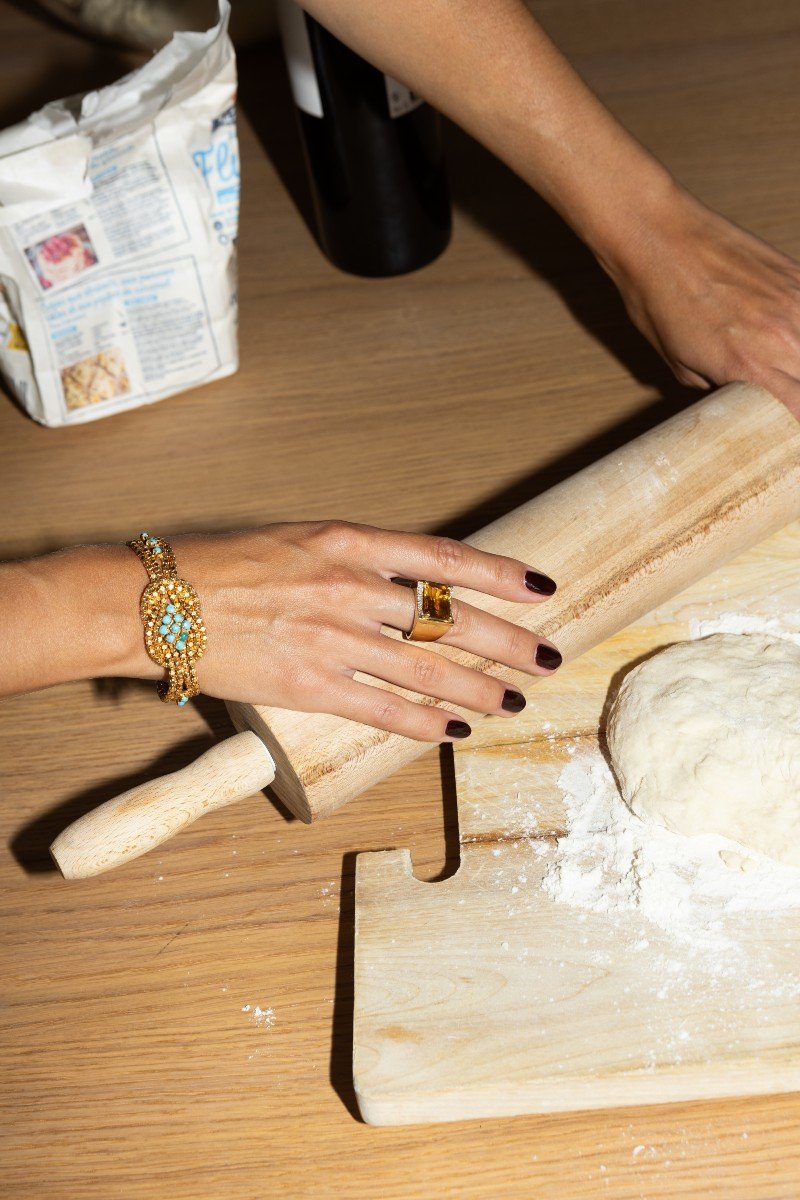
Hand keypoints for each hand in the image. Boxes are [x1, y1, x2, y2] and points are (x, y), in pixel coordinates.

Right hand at [166, 521, 560, 741]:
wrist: (157, 602)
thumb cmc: (223, 565)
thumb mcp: (298, 539)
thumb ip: (356, 559)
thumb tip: (411, 583)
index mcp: (347, 542)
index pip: (445, 557)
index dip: (500, 574)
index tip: (540, 587)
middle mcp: (348, 587)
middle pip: (451, 618)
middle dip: (509, 641)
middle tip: (547, 657)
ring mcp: (331, 639)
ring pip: (427, 668)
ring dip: (479, 689)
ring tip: (512, 702)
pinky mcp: (309, 686)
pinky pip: (383, 710)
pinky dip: (425, 724)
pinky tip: (454, 731)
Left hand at [604, 185, 799, 418]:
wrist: (658, 237)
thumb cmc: (657, 301)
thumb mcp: (679, 365)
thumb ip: (719, 386)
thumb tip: (738, 394)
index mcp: (749, 367)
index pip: (799, 412)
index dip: (795, 425)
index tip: (785, 428)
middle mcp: (783, 337)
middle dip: (795, 393)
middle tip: (780, 393)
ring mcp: (796, 303)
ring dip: (796, 361)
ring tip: (780, 365)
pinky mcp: (798, 276)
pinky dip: (798, 329)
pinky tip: (786, 333)